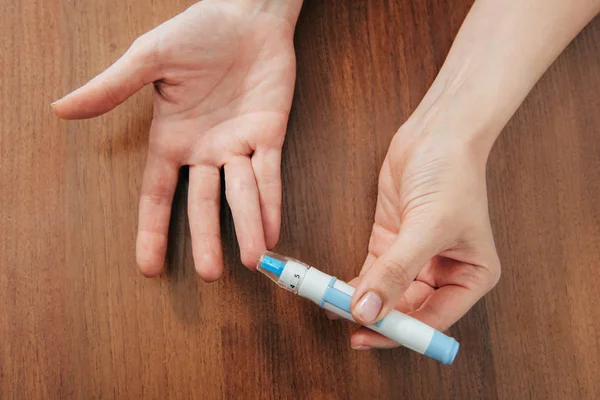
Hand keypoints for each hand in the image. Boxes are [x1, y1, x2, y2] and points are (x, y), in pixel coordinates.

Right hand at [53, 0, 300, 279]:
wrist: (246, 15)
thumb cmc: (197, 32)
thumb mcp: (149, 59)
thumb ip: (113, 88)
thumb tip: (62, 108)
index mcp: (171, 139)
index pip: (157, 194)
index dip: (153, 231)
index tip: (149, 268)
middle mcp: (204, 150)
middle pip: (203, 204)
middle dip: (206, 238)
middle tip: (209, 274)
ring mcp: (238, 146)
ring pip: (241, 194)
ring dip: (247, 227)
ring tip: (250, 260)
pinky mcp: (269, 135)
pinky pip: (270, 175)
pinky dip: (272, 202)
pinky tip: (273, 230)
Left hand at [346, 125, 500, 348]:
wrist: (437, 132)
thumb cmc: (451, 174)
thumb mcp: (427, 226)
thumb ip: (397, 272)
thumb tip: (368, 311)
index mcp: (470, 277)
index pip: (434, 320)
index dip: (400, 332)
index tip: (366, 336)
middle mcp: (444, 274)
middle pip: (406, 311)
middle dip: (375, 317)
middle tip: (342, 321)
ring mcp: (415, 260)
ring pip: (385, 295)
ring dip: (359, 302)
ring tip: (329, 306)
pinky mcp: (391, 244)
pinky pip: (370, 274)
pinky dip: (352, 283)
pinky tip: (332, 291)